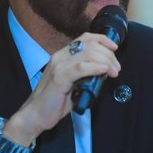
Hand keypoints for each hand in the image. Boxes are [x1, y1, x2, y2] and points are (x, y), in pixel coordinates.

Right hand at [4, 32, 120, 144]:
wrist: (35, 115)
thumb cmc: (54, 102)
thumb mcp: (72, 83)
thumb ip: (85, 75)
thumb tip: (104, 71)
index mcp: (62, 55)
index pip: (85, 37)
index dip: (102, 39)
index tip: (114, 48)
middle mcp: (60, 56)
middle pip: (90, 45)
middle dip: (108, 55)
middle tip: (116, 68)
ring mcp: (59, 66)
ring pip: (88, 53)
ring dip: (106, 61)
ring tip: (113, 72)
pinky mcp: (59, 77)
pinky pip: (81, 67)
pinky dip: (95, 67)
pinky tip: (103, 70)